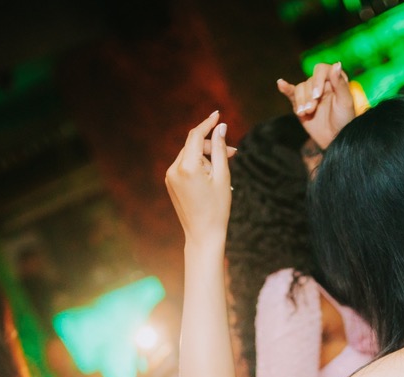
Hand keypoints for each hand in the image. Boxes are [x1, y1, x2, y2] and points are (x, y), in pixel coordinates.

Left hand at [165, 111, 230, 245]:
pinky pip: (184, 165)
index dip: (208, 123)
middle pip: (193, 145)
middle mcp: (174, 169)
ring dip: (206, 157)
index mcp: (188, 167)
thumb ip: (220, 149)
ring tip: (221, 172)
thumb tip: (220, 128)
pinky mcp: (169, 182)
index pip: (196, 136)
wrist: (203, 235)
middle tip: (233, 153)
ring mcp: (169, 176)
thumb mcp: (223, 177)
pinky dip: (197, 165)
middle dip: (212, 146)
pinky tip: (209, 178)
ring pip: (189, 155)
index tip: (218, 114)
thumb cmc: (217, 208)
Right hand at [277, 62, 354, 150]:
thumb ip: (340, 83)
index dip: (317, 80)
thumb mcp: (345, 102)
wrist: (335, 139)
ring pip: (299, 89)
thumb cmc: (344, 120)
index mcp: (334, 80)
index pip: (321, 70)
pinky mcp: (301, 103)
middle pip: (308, 81)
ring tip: (306, 113)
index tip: (317, 96)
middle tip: (312, 109)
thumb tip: (337, 63)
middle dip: (308, 96)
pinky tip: (281, 83)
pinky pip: (291, 92)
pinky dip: (285, 88)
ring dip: (301, 101)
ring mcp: (310, 93)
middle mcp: (321, 84)